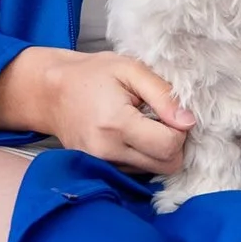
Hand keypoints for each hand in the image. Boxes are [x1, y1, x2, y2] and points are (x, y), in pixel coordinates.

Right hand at [0, 48, 196, 173]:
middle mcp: (107, 151)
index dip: (179, 130)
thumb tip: (188, 122)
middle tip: (161, 120)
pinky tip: (131, 135)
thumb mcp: (131, 70)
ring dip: (157, 152)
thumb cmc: (92, 75)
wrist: (51, 91)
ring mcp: (101, 164)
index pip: (169, 146)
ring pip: (152, 172)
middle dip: (173, 145)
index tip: (170, 113)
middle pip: (165, 166)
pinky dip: (142, 157)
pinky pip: (135, 172)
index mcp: (117, 124)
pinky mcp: (98, 169)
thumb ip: (163, 95)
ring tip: (142, 125)